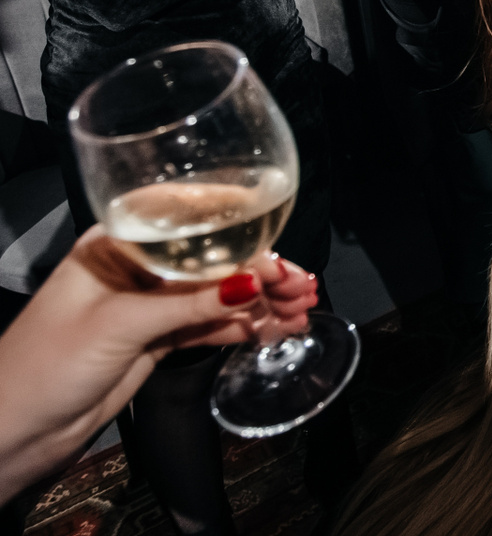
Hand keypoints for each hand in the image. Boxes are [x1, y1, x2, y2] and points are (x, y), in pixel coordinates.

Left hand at [0, 230, 315, 503]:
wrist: (13, 431)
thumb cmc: (39, 366)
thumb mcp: (120, 324)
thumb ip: (189, 302)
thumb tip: (249, 281)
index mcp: (116, 245)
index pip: (190, 223)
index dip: (240, 232)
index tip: (277, 250)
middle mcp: (137, 268)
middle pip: (212, 259)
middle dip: (261, 271)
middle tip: (300, 285)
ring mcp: (148, 305)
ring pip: (217, 293)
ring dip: (260, 301)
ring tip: (300, 309)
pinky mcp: (155, 339)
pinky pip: (209, 324)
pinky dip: (243, 326)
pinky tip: (273, 328)